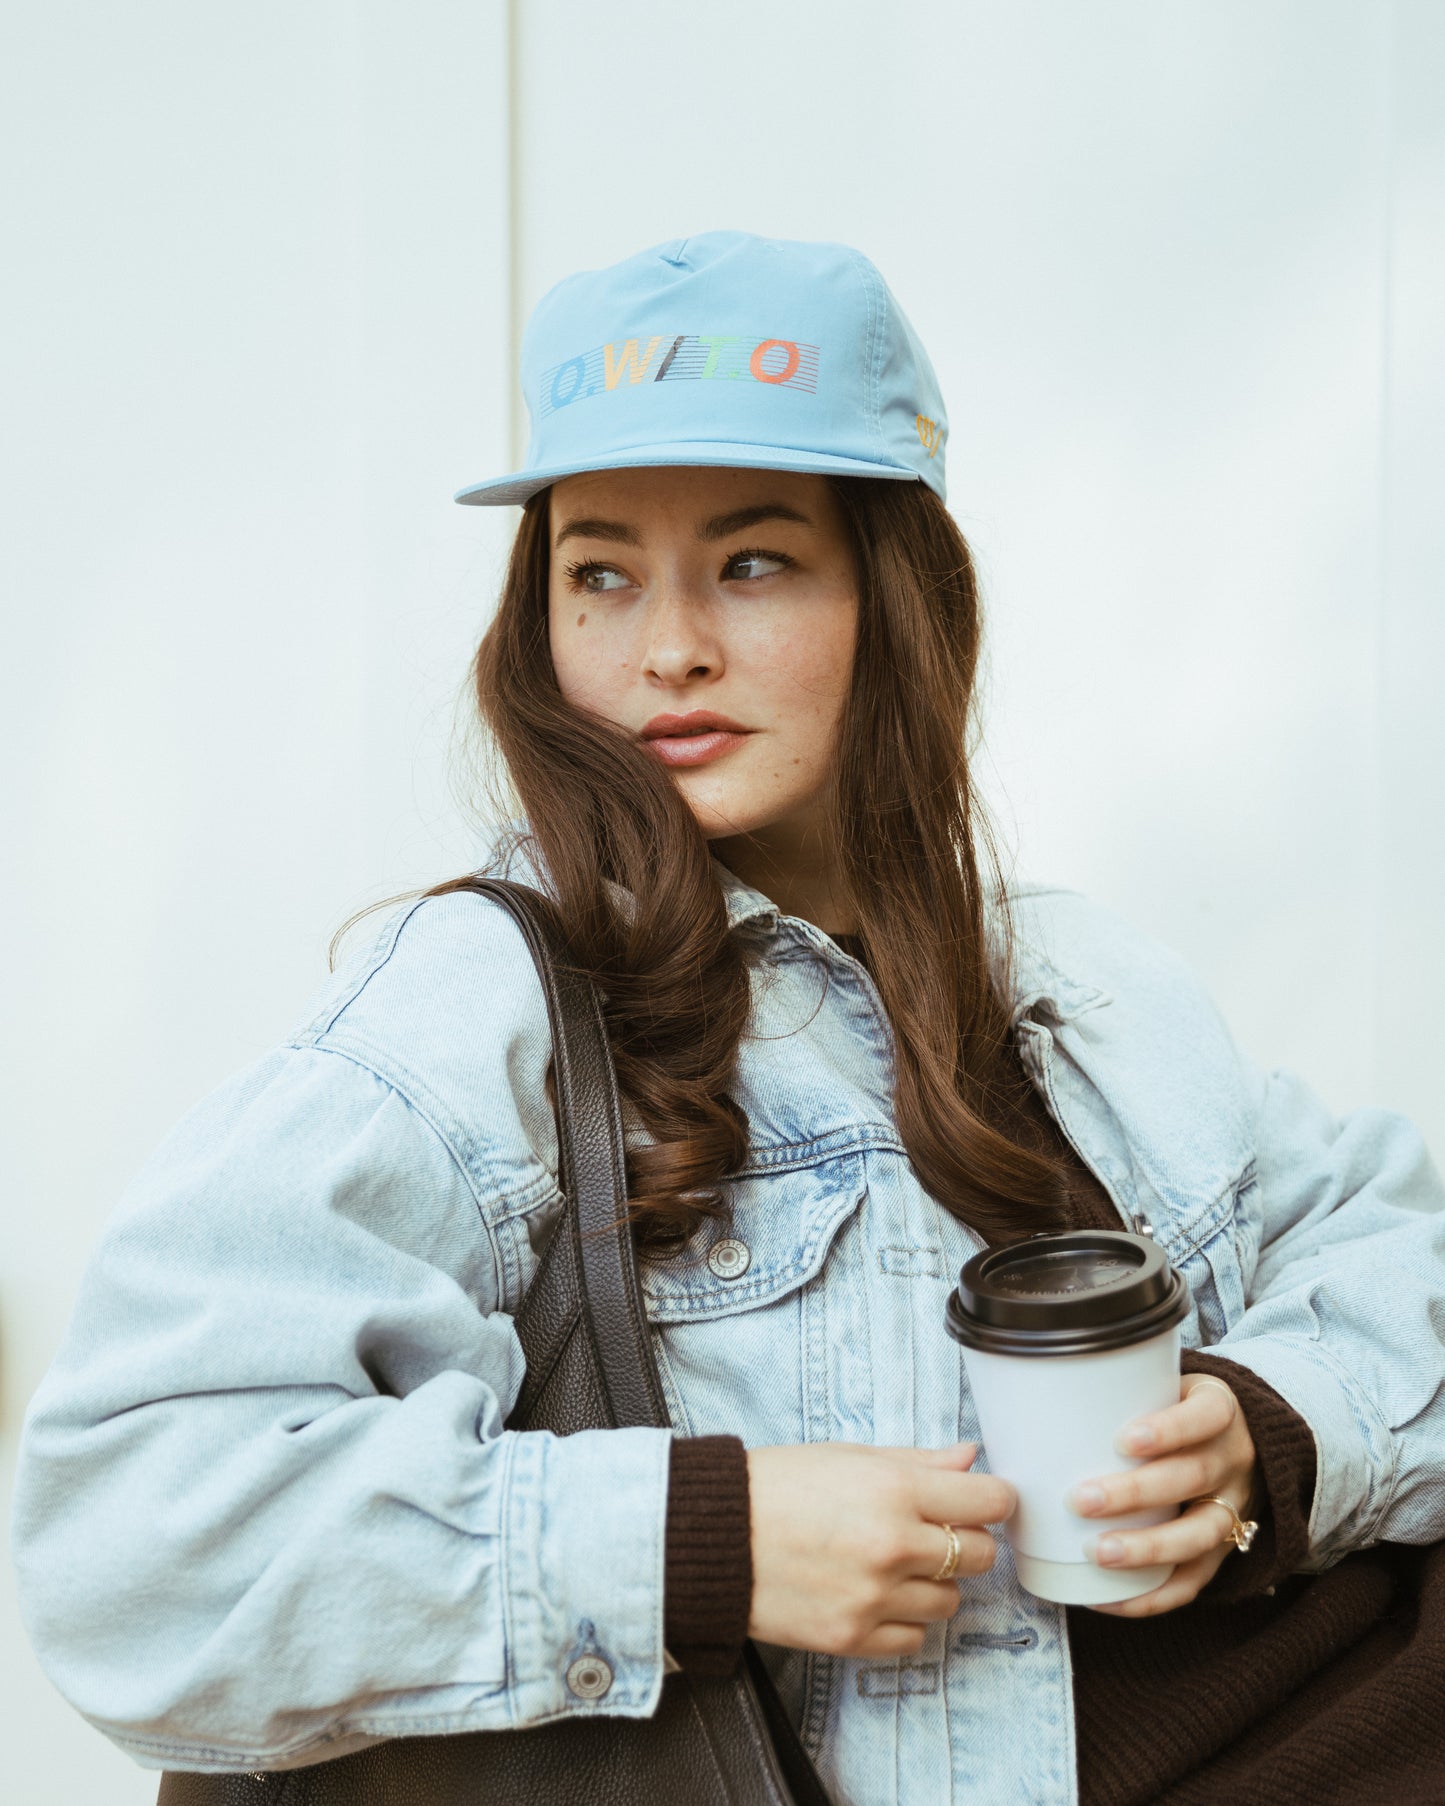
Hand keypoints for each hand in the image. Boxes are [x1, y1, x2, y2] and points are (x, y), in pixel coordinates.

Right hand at [747, 1442, 1015, 1657]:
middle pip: (980, 1556)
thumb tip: (970, 1458)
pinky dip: (904, 1619)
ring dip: (934, 1582)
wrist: (715, 1537)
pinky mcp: (853, 1637)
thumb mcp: (849, 1456)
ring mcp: (874, 1597)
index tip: (983, 1501)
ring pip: (950, 1601)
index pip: (988, 1502)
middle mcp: (892, 1545)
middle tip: (935, 1531)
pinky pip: (913, 1638)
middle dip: (967, 1540)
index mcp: (894, 1490)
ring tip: (895, 1563)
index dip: (993, 1499)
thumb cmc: (776, 1486)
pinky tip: (877, 1594)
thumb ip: (918, 1461)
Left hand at [1068, 1373, 1258, 1617]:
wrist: (1231, 1442)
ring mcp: (1234, 1508)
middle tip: (1081, 1500)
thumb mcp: (1161, 1386)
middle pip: (1193, 1477)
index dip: (1169, 1430)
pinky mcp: (1224, 1551)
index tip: (1122, 1440)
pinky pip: (1194, 1581)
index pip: (1204, 1416)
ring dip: (1146, 1548)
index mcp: (1220, 1410)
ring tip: (1097, 1552)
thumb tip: (1022, 1403)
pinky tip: (1109, 1600)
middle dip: (1137, 1493)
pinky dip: (1153, 1596)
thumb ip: (1114, 1392)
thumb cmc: (1172, 1410)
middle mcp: (1233, 1460)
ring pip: (1199, 1534)